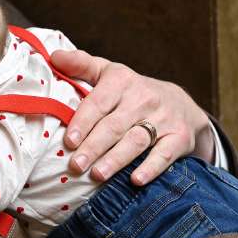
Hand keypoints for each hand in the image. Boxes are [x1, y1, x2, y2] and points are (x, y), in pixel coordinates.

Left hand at [49, 49, 217, 185]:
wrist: (183, 106)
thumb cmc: (134, 92)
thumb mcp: (110, 73)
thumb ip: (82, 65)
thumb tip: (54, 56)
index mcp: (122, 81)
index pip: (99, 102)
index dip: (83, 122)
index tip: (68, 141)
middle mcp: (143, 98)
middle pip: (114, 126)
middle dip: (94, 146)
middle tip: (76, 165)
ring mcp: (163, 119)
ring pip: (136, 141)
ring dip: (116, 159)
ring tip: (97, 175)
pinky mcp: (179, 138)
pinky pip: (164, 155)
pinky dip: (151, 168)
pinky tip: (135, 180)